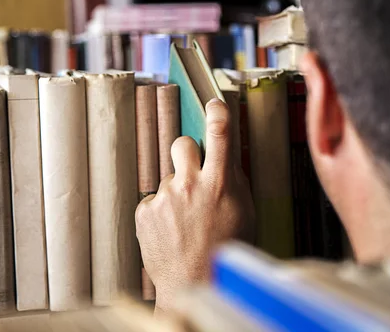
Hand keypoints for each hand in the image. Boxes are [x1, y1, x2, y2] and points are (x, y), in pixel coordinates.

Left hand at [135, 98, 254, 313]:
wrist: (195, 283)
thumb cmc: (226, 248)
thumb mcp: (244, 212)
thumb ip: (233, 180)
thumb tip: (226, 157)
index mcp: (220, 182)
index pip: (220, 133)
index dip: (217, 113)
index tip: (214, 105)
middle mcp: (190, 184)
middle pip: (180, 143)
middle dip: (186, 152)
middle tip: (192, 172)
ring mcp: (165, 197)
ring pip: (169, 177)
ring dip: (176, 190)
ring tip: (184, 219)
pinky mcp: (145, 212)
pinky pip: (154, 200)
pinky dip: (161, 211)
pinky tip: (171, 230)